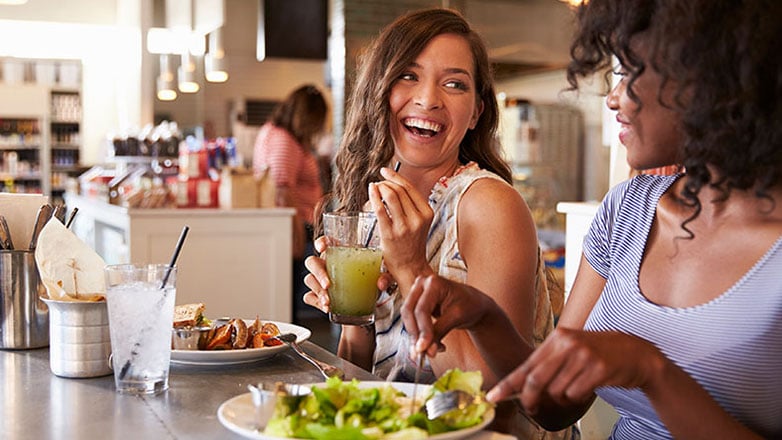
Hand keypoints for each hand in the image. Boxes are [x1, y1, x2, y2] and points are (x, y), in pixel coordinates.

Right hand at [303, 236, 396, 313]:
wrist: (367, 301)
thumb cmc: (370, 280)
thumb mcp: (381, 276)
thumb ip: (385, 277)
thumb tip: (381, 283)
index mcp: (340, 253)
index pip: (326, 241)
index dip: (321, 242)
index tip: (322, 247)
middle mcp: (327, 264)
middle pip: (312, 262)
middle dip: (319, 273)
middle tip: (328, 285)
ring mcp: (320, 280)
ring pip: (310, 280)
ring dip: (318, 291)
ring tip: (329, 302)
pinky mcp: (318, 295)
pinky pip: (310, 297)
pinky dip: (316, 302)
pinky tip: (326, 307)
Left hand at [368, 167, 433, 287]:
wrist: (410, 267)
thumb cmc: (411, 243)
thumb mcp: (419, 222)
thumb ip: (411, 205)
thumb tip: (392, 184)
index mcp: (427, 213)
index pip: (410, 188)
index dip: (395, 176)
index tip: (384, 171)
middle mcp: (418, 219)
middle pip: (399, 190)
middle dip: (385, 183)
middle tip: (377, 184)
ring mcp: (404, 227)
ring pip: (391, 196)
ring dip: (379, 188)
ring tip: (374, 188)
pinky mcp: (390, 234)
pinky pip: (380, 209)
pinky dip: (374, 197)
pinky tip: (370, 192)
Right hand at [401, 274, 494, 357]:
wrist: (474, 304)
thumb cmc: (470, 305)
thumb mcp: (457, 317)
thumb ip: (440, 332)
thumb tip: (427, 350)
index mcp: (433, 282)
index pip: (422, 309)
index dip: (422, 330)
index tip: (423, 348)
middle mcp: (421, 284)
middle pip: (409, 312)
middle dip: (415, 335)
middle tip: (422, 353)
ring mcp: (417, 293)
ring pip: (408, 318)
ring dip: (416, 337)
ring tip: (431, 351)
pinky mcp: (416, 305)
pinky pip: (412, 322)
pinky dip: (420, 336)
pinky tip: (433, 345)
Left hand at [487, 328, 663, 414]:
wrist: (636, 353)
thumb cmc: (599, 353)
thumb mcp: (571, 349)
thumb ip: (548, 363)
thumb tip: (522, 386)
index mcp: (558, 337)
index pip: (527, 365)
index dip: (508, 383)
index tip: (493, 396)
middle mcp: (568, 343)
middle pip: (536, 380)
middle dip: (529, 399)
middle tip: (530, 408)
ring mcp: (584, 356)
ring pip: (556, 391)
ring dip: (561, 398)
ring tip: (574, 387)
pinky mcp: (598, 369)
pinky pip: (575, 394)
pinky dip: (577, 397)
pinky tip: (587, 388)